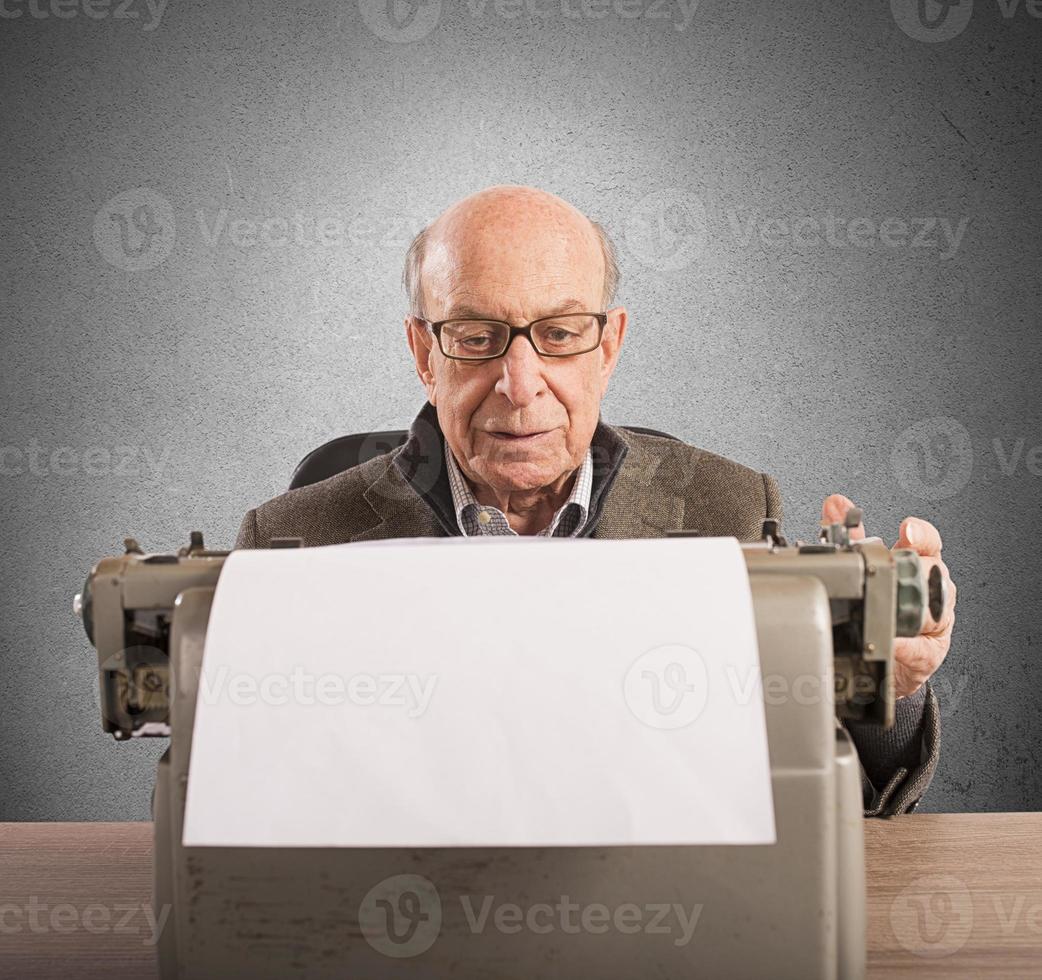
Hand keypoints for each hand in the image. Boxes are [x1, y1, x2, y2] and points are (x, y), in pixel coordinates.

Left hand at [822, 494, 956, 698]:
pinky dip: (907, 646)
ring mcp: (935, 620)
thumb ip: (853, 537)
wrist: (885, 655)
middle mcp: (932, 589)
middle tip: (897, 572)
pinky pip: (921, 648)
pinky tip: (895, 643)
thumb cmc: (883, 607)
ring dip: (916, 607)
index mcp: (919, 564)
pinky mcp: (929, 652)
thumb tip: (835, 505)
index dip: (919, 534)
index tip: (906, 530)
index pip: (928, 541)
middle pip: (935, 572)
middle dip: (917, 570)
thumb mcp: (867, 567)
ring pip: (936, 608)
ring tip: (894, 607)